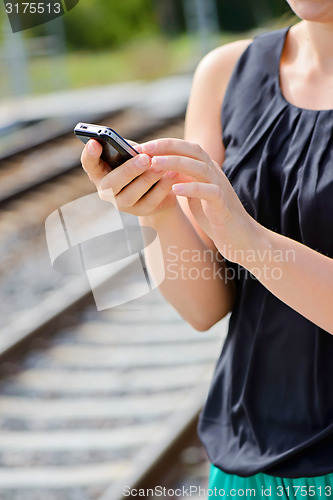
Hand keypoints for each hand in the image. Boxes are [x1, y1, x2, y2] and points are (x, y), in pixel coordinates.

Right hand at [80, 139, 182, 216]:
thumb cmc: (141, 164)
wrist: (158, 189)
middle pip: (112, 183)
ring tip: (161, 166)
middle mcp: (106, 191)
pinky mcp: (141, 211)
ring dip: (147, 179)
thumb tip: (138, 151)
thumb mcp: (133, 154)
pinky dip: (162, 187)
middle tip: (145, 158)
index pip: (89, 164)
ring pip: (131, 194)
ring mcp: (122, 204)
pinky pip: (151, 200)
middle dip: (129, 170)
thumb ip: (130, 150)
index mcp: (100, 172)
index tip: (95, 142)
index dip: (89, 154)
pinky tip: (171, 175)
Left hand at [142, 138, 256, 261]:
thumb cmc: (215, 216)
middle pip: (192, 150)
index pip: (186, 148)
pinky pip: (209, 191)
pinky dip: (192, 188)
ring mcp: (221, 187)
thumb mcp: (196, 194)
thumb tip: (162, 169)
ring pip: (199, 167)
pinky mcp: (223, 205)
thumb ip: (183, 180)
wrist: (241, 238)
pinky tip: (174, 189)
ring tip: (154, 164)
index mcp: (207, 170)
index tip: (142, 146)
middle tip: (145, 148)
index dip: (164, 144)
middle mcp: (215, 173)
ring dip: (176, 163)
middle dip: (167, 147)